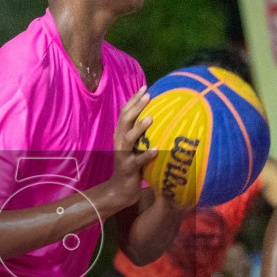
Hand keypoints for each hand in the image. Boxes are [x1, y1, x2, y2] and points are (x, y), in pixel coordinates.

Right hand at [105, 87, 154, 210]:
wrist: (120, 190)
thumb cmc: (132, 165)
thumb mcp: (135, 146)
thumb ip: (140, 133)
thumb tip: (156, 116)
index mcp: (121, 134)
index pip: (125, 113)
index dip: (134, 99)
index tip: (145, 87)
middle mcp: (120, 142)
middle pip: (125, 120)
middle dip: (136, 106)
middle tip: (148, 95)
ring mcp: (123, 155)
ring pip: (129, 138)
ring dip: (139, 128)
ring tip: (151, 118)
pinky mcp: (128, 169)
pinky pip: (137, 161)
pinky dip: (146, 155)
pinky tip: (156, 150)